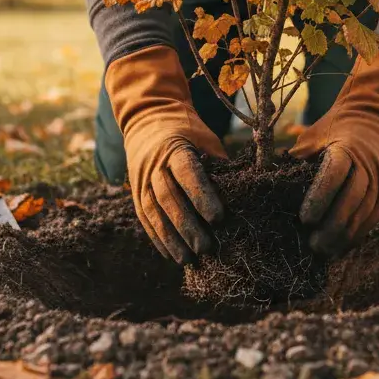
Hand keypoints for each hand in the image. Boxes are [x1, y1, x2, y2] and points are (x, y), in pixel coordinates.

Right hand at [106, 45, 226, 263]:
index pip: (187, 172)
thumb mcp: (205, 138)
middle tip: (206, 248)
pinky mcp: (134, 190)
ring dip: (170, 238)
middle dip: (187, 225)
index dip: (202, 195)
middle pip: (168, 197)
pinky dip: (157, 237)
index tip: (219, 218)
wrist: (146, 117)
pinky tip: (170, 255)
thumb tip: (244, 190)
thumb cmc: (186, 129)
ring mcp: (140, 178)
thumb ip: (219, 163)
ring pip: (152, 211)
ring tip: (188, 260)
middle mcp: (153, 163)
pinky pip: (143, 217)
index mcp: (174, 146)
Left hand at [290, 50, 378, 254]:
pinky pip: (372, 219)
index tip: (304, 219)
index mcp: (348, 147)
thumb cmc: (337, 128)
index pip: (336, 174)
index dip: (320, 198)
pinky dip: (356, 235)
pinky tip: (340, 246)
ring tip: (324, 251)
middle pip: (352, 200)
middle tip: (312, 245)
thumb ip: (299, 159)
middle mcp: (369, 164)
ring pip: (364, 214)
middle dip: (332, 226)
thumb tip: (272, 183)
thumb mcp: (315, 135)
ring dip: (344, 236)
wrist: (378, 118)